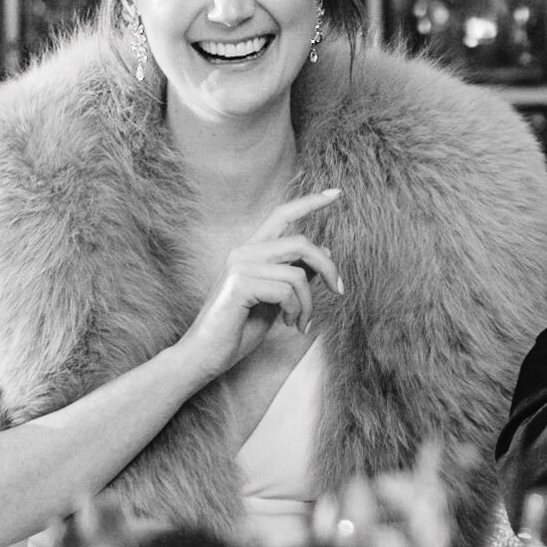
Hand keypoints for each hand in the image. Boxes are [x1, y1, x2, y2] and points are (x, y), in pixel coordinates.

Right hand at [174, 188, 343, 379]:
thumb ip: (296, 274)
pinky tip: (290, 325)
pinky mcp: (239, 284)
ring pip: (298, 273)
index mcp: (251, 250)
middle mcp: (244, 251)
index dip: (310, 202)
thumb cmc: (240, 328)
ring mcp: (239, 266)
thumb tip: (325, 252)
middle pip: (301, 242)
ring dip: (309, 303)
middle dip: (328, 267)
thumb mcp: (277, 299)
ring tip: (302, 322)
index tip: (336, 193)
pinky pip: (287, 291)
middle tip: (340, 290)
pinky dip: (297, 311)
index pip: (282, 215)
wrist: (206, 354)